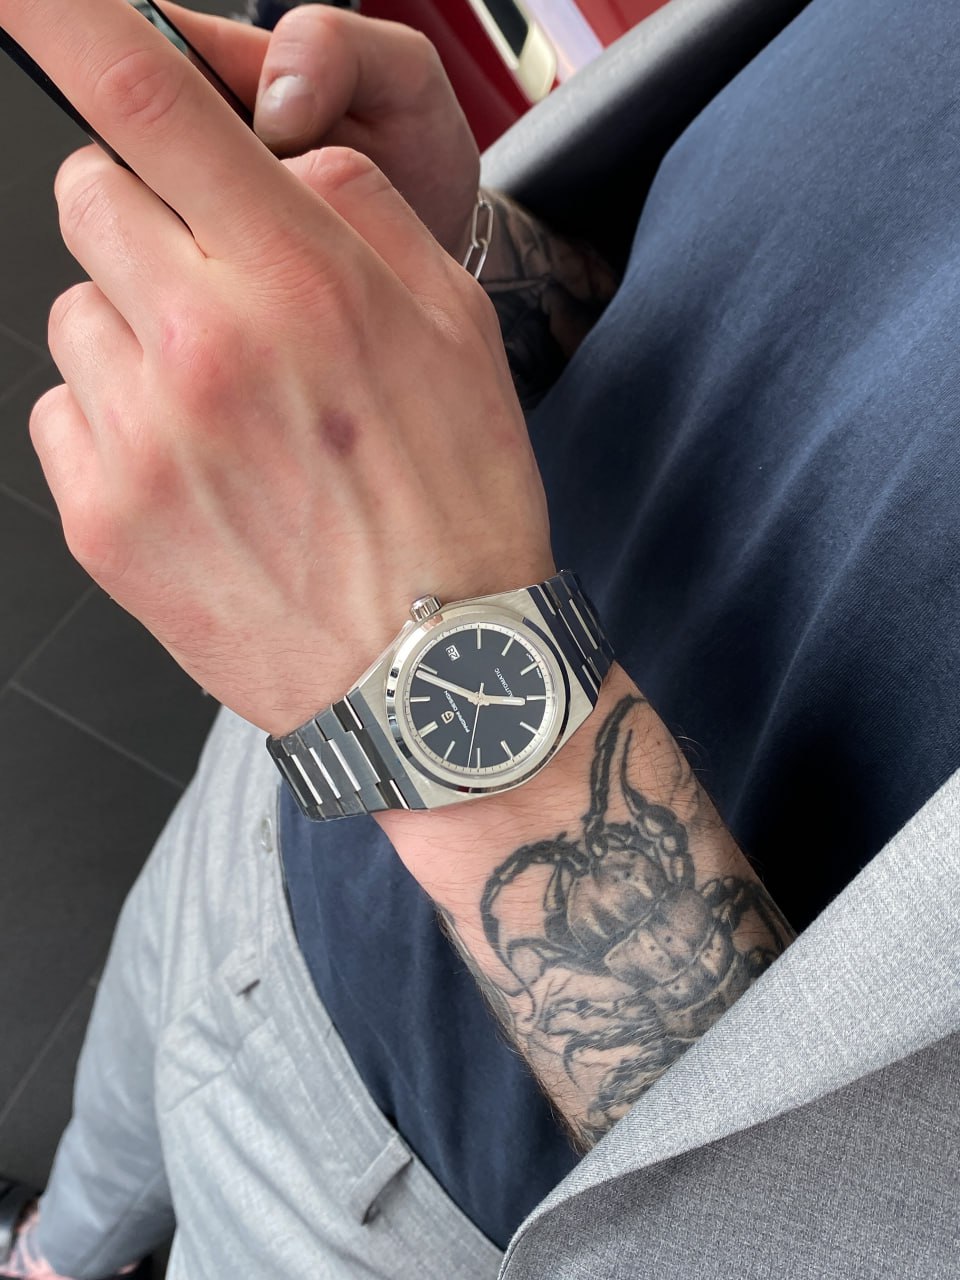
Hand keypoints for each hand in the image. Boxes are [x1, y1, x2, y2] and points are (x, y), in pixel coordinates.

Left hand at [11, 0, 552, 737]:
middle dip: (142, 213)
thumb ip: (359, 214)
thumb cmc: (458, 507)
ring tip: (223, 412)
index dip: (70, 21)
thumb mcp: (458, 333)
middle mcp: (198, 348)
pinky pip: (63, 412)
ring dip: (134, 331)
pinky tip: (196, 472)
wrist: (431, 677)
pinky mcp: (101, 519)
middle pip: (88, 195)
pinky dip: (116, 421)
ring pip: (74, 313)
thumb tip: (279, 157)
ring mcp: (137, 440)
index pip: (151, 104)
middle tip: (214, 286)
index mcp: (294, 282)